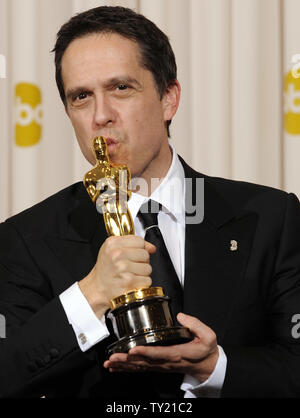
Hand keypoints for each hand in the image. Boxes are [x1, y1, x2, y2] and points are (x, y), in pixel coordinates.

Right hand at [79, 235, 155, 317]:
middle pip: (145, 254)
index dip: (139, 248)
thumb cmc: (105, 269)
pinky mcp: (129, 282)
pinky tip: (132, 283)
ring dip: (142, 274)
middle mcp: (117, 255)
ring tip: (130, 275)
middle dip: (141, 262)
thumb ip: (132, 244)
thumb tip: (151, 247)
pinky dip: (142, 284)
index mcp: (113, 243)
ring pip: (148, 268)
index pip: (140, 241)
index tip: (134, 254)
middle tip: (130, 266)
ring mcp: (123, 268)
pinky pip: (147, 280)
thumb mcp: (113, 249)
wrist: (97, 288)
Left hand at [103, 313, 218, 381]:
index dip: (145, 352)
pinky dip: (128, 369)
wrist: (208, 366)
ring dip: (124, 366)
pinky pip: (141, 369)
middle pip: (144, 363)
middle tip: (112, 358)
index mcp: (177, 353)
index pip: (158, 354)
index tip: (133, 350)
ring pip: (140, 368)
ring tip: (110, 363)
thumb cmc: (206, 350)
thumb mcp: (208, 336)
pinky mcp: (159, 367)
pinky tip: (117, 368)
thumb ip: (195, 324)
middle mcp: (166, 362)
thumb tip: (181, 316)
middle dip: (127, 360)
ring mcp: (162, 366)